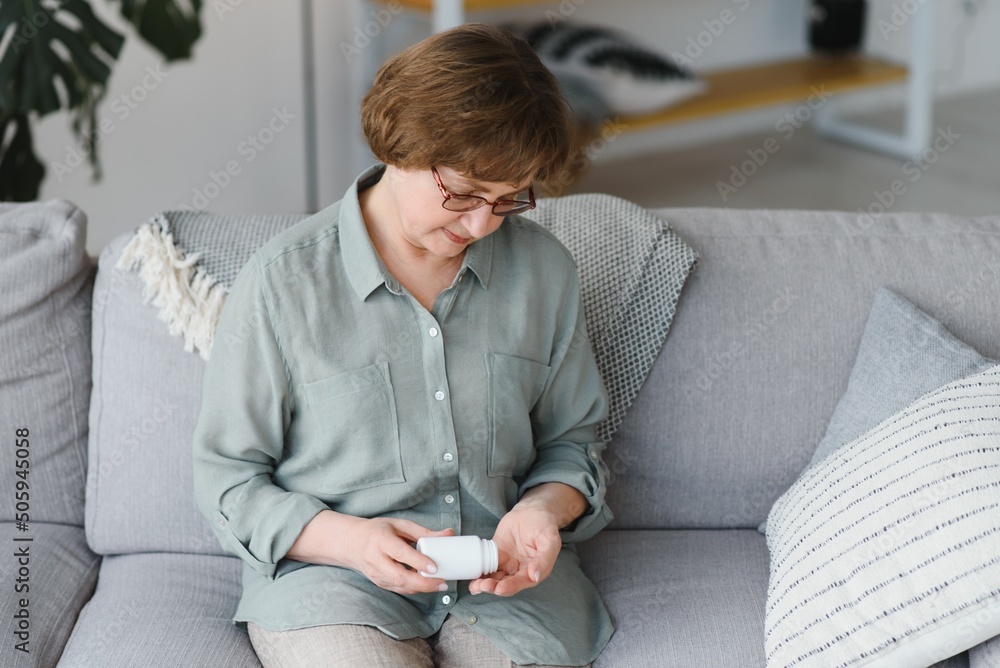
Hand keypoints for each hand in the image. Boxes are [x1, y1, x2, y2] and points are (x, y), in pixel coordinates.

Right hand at [328, 515, 453, 594]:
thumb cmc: (378, 531)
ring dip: (421, 588)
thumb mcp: (400, 525)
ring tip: (439, 585)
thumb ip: (424, 532)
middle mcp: (375, 559)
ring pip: (400, 586)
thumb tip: (449, 534)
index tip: (435, 567)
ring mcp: (376, 574)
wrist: (352, 543)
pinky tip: (426, 585)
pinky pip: (398, 589)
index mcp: (380, 539)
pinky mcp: (379, 583)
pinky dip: (414, 589)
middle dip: (423, 583)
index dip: (418, 561)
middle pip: (400, 576)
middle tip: (443, 583)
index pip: (400, 553)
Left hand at [468, 504, 560, 596]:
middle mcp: (520, 570)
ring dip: (485, 583)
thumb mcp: (550, 540)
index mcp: (534, 570)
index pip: (521, 582)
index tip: (499, 588)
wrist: (533, 511)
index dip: (510, 587)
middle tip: (482, 586)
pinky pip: (487, 566)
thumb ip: (544, 559)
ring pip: (495, 577)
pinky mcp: (497, 554)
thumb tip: (535, 576)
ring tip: (475, 586)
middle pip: (505, 583)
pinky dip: (479, 573)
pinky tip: (472, 578)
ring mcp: (507, 563)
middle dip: (493, 587)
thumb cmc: (545, 525)